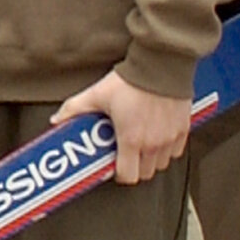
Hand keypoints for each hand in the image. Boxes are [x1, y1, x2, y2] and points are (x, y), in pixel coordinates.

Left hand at [55, 67, 190, 183]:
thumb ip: (74, 109)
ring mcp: (170, 138)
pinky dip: (167, 148)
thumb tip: (57, 120)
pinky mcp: (183, 130)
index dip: (118, 174)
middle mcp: (154, 143)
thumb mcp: (97, 94)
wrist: (161, 63)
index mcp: (132, 139)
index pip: (128, 176)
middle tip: (125, 152)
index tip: (113, 164)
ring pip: (161, 164)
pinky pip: (176, 151)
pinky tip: (156, 135)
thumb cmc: (131, 80)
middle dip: (134, 167)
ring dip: (150, 159)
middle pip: (145, 174)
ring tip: (140, 143)